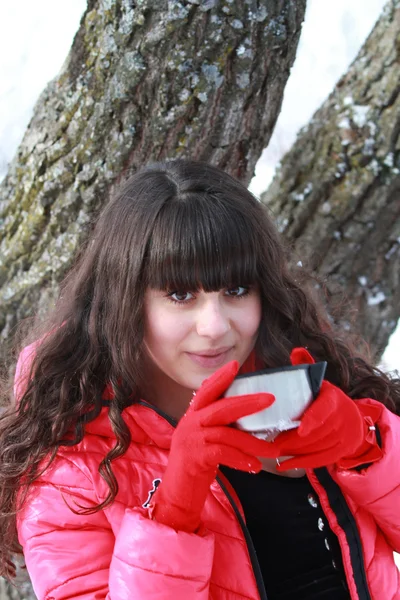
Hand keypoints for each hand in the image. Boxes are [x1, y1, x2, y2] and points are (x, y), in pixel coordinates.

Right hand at [150, 360, 275, 532]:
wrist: (176, 498)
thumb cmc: (195, 469)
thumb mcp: (205, 443)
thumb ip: (219, 429)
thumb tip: (248, 420)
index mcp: (192, 417)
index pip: (206, 391)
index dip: (220, 377)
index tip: (235, 365)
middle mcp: (189, 424)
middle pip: (220, 406)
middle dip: (247, 402)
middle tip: (269, 399)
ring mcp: (190, 440)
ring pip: (227, 433)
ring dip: (252, 442)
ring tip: (272, 451)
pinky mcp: (194, 458)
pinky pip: (223, 453)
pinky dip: (241, 459)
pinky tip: (254, 467)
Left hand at [273, 348, 382, 470]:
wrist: (352, 419)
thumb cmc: (325, 398)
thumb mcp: (319, 381)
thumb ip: (306, 367)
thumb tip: (297, 351)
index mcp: (333, 399)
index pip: (324, 409)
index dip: (313, 419)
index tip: (301, 429)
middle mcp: (341, 419)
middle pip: (316, 433)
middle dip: (292, 439)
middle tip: (270, 442)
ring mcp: (343, 437)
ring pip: (316, 448)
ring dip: (294, 451)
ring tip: (272, 450)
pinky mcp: (340, 452)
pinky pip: (320, 460)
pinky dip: (301, 463)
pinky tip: (284, 465)